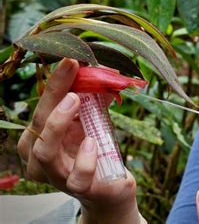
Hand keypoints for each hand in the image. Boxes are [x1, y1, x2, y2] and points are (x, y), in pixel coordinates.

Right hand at [17, 59, 139, 223]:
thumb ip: (97, 95)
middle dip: (55, 93)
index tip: (70, 60)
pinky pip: (75, 177)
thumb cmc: (94, 147)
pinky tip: (92, 144)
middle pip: (40, 123)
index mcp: (40, 135)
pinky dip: (84, 159)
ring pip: (45, 151)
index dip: (55, 82)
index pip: (43, 105)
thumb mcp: (93, 118)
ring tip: (75, 101)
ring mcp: (57, 174)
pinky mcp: (78, 187)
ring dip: (58, 123)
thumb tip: (108, 69)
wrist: (110, 184)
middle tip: (73, 72)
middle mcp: (40, 155)